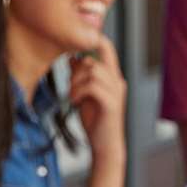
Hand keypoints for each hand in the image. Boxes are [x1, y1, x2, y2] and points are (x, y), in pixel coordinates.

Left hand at [69, 35, 126, 159]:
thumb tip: (72, 58)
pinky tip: (75, 102)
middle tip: (69, 86)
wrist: (105, 145)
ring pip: (93, 70)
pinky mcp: (111, 103)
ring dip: (75, 82)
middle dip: (75, 70)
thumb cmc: (96, 120)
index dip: (91, 41)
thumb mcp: (86, 94)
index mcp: (113, 77)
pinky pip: (92, 86)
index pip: (106, 48)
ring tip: (72, 95)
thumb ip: (82, 76)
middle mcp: (117, 81)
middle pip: (94, 59)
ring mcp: (116, 92)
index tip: (74, 47)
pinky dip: (78, 91)